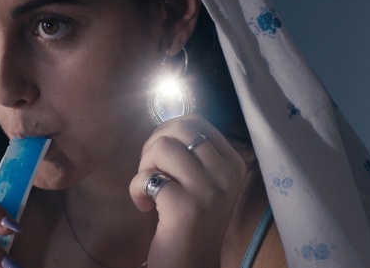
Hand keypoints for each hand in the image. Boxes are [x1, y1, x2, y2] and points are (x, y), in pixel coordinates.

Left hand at [128, 114, 246, 267]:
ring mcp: (209, 191)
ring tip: (150, 190)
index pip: (196, 121)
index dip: (168, 133)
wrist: (191, 264)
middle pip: (179, 127)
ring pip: (162, 146)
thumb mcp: (202, 181)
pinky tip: (144, 207)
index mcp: (233, 163)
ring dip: (144, 167)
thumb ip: (191, 150)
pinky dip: (136, 189)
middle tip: (152, 173)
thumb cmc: (188, 219)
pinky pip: (147, 177)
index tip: (163, 161)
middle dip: (154, 145)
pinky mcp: (186, 207)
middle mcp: (227, 175)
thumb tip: (168, 115)